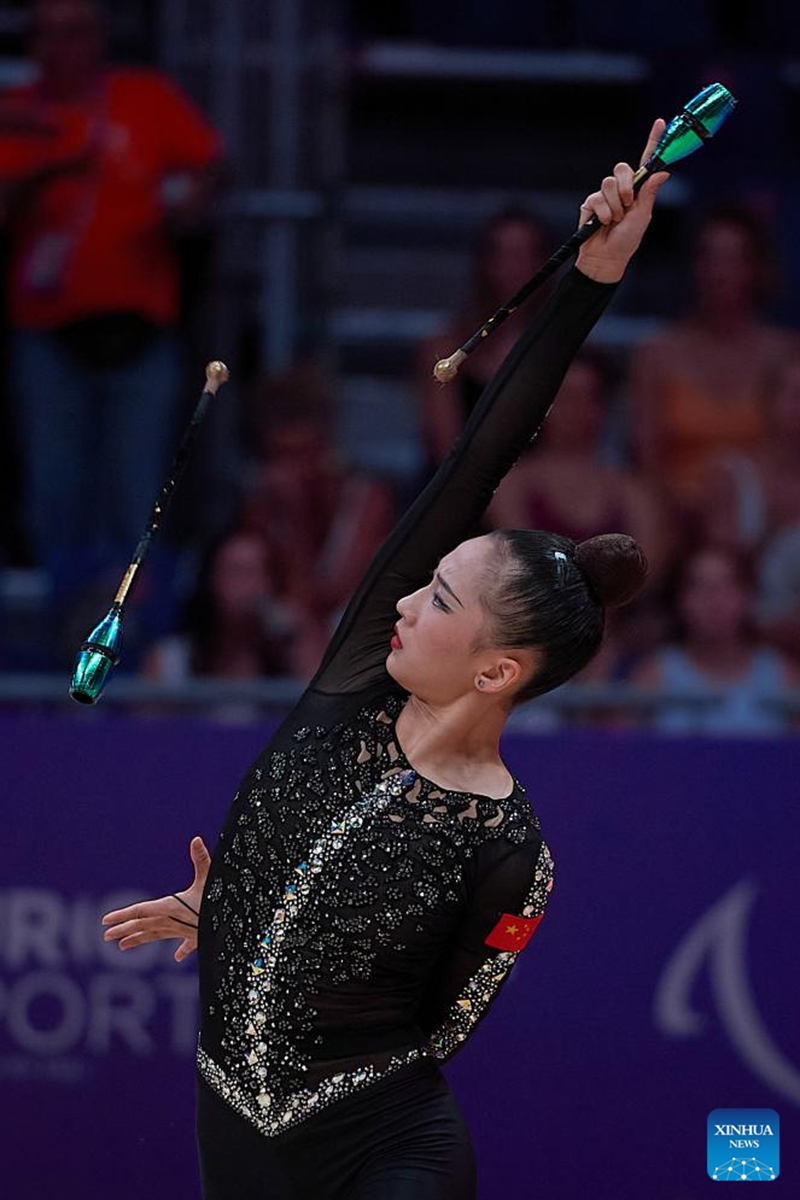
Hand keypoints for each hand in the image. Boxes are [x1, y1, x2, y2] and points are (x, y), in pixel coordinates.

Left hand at [101, 835, 210, 962]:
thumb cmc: (220, 902)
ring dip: (140, 939)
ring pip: (157, 936)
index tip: (105, 921)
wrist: (235, 928)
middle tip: (105, 936)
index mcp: (171, 907)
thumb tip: (196, 839)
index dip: (122, 914)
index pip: (140, 910)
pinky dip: (181, 950)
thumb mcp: (210, 878)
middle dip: (124, 930)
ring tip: (123, 946)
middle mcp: (173, 921)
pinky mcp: (199, 937)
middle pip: (143, 926)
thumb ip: (201, 859)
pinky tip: (176, 957)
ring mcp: (183, 931)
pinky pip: (186, 945)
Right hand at [575, 118, 669, 283]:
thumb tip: (663, 172)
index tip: (660, 123)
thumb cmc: (626, 240)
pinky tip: (604, 224)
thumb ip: (649, 193)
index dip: (652, 142)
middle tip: (628, 204)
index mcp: (637, 189)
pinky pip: (597, 199)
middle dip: (626, 185)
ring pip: (608, 184)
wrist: (606, 258)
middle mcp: (620, 189)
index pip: (645, 162)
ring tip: (616, 220)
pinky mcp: (590, 204)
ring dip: (615, 205)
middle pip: (621, 169)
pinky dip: (604, 213)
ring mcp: (604, 196)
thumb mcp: (643, 216)